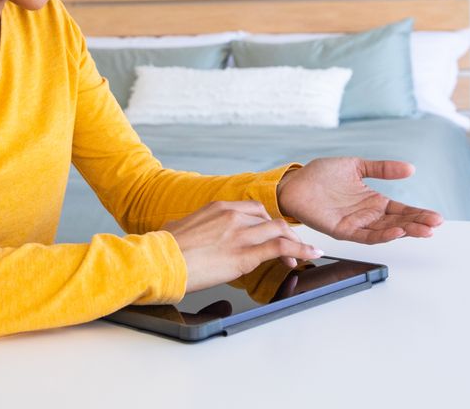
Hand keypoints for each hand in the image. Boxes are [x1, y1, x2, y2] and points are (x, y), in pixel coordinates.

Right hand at [164, 201, 323, 292]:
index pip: (253, 209)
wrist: (160, 261)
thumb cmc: (163, 249)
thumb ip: (189, 228)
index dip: (267, 221)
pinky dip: (300, 250)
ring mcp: (240, 234)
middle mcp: (232, 216)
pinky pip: (281, 248)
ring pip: (280, 230)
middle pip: (270, 218)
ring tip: (305, 254)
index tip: (272, 231)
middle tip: (290, 246)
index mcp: (218, 207)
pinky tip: (310, 255)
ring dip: (295, 242)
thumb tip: (181, 234)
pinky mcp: (245, 254)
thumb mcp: (177, 229)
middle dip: (284, 231)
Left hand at [276, 157, 443, 243]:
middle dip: (417, 225)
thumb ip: (383, 168)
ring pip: (385, 231)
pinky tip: (395, 232)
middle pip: (398, 223)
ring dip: (404, 231)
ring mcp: (355, 223)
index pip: (401, 210)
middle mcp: (367, 215)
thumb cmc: (322, 174)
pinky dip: (381, 235)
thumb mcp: (357, 166)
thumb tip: (410, 168)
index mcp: (373, 201)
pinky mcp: (341, 229)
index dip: (419, 214)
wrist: (295, 182)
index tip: (437, 217)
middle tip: (435, 226)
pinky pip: (364, 235)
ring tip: (423, 231)